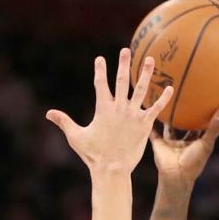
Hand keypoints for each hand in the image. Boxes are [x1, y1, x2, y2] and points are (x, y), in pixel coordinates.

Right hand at [46, 50, 171, 176]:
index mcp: (103, 109)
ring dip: (145, 73)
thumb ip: (64, 122)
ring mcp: (132, 115)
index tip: (100, 59)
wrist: (111, 169)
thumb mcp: (76, 137)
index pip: (100, 84)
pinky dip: (163, 98)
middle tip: (126, 50)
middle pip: (122, 80)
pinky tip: (170, 87)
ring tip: (150, 59)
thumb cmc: (93, 155)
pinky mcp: (144, 125)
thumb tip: (48, 113)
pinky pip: (155, 108)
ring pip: (140, 89)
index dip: (100, 70)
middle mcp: (119, 108)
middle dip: (123, 63)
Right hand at [150, 108, 218, 186]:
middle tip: (187, 102)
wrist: (175, 175)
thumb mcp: (206, 144)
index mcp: (196, 143)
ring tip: (168, 105)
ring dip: (168, 120)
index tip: (207, 105)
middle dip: (186, 117)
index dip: (204, 119)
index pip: (201, 129)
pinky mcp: (159, 145)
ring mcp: (171, 144)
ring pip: (170, 129)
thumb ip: (214, 128)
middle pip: (186, 127)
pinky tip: (149, 114)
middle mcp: (183, 143)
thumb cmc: (193, 161)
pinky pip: (154, 134)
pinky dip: (150, 126)